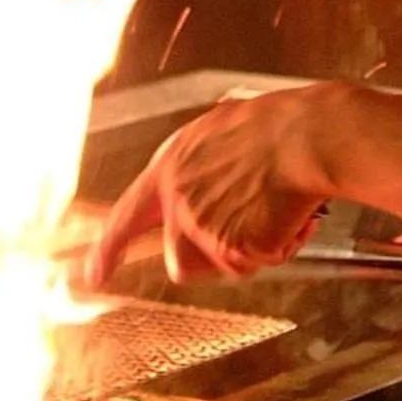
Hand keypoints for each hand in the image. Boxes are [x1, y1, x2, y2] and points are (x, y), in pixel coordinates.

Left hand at [83, 89, 329, 287]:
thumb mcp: (219, 130)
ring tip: (272, 214)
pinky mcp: (233, 248)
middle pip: (180, 262)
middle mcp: (179, 200)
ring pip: (222, 267)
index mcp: (171, 166)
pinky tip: (289, 214)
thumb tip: (206, 175)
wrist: (306, 137)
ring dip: (246, 253)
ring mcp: (203, 226)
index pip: (128, 215)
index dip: (109, 249)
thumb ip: (199, 163)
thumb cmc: (276, 126)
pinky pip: (260, 263)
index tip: (95, 274)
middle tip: (246, 233)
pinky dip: (280, 246)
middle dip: (212, 259)